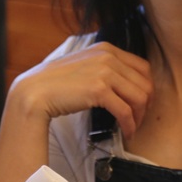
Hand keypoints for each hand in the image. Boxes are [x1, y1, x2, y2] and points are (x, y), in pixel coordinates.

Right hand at [8, 41, 152, 138]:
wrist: (33, 92)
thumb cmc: (57, 83)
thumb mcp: (85, 65)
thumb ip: (105, 67)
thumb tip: (127, 83)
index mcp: (107, 49)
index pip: (143, 67)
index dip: (147, 87)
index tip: (143, 102)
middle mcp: (108, 57)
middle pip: (145, 83)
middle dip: (146, 104)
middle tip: (140, 118)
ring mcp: (104, 72)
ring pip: (139, 97)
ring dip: (139, 116)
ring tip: (133, 127)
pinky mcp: (99, 90)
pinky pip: (125, 111)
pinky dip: (129, 124)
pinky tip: (127, 132)